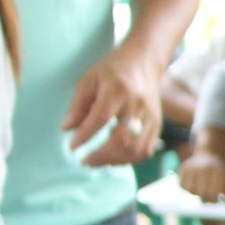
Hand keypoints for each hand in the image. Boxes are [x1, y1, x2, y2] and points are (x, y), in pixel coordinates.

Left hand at [67, 43, 164, 167]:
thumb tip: (67, 129)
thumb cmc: (112, 70)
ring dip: (116, 161)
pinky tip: (116, 160)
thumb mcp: (89, 80)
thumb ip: (78, 105)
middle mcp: (136, 105)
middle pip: (122, 139)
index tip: (72, 147)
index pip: (100, 118)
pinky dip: (130, 159)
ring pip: (136, 149)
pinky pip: (146, 150)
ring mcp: (150, 117)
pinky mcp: (157, 125)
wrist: (144, 62)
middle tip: (85, 161)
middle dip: (102, 155)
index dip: (85, 135)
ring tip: (99, 162)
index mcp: (117, 90)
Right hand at [178, 149, 224, 201]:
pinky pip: (182, 185)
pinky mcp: (183, 168)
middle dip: (206, 198)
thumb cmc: (222, 171)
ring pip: (191, 190)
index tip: (217, 198)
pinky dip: (187, 188)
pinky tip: (194, 185)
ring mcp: (192, 168)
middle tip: (209, 196)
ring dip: (196, 193)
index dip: (214, 199)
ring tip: (202, 188)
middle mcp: (203, 168)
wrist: (212, 153)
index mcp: (216, 171)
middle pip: (201, 192)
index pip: (213, 192)